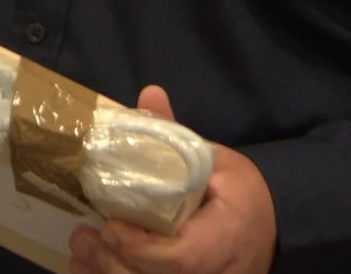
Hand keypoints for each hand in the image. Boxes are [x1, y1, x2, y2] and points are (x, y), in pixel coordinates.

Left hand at [69, 86, 274, 273]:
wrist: (270, 232)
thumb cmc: (243, 195)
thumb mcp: (218, 161)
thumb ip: (177, 137)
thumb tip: (149, 94)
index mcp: (225, 237)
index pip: (180, 257)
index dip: (140, 247)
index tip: (110, 226)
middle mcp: (214, 273)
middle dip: (113, 262)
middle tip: (82, 238)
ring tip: (80, 254)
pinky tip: (89, 270)